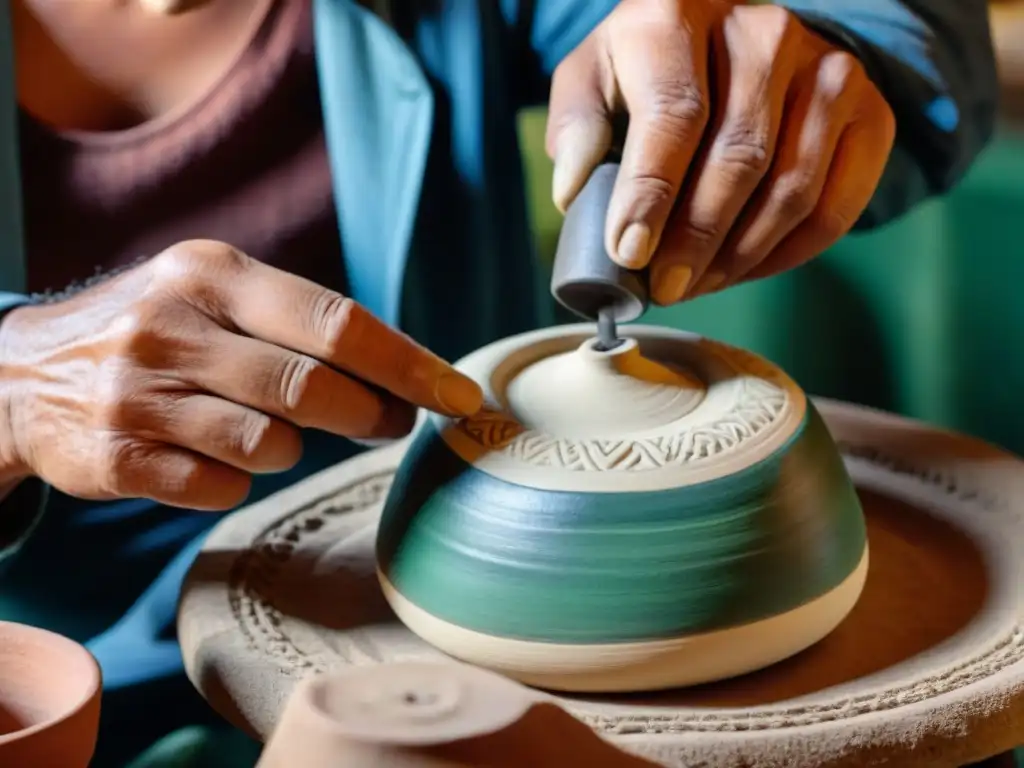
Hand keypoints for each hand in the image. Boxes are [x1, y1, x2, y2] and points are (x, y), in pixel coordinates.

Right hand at [0, 241, 482, 510]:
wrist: (24, 374)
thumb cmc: (160, 333)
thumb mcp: (215, 294)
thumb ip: (300, 322)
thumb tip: (411, 374)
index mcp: (209, 271)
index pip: (335, 321)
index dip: (408, 365)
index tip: (460, 397)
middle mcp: (169, 325)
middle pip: (311, 388)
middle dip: (369, 414)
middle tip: (390, 423)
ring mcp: (137, 394)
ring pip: (269, 445)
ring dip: (289, 448)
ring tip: (264, 428)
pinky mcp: (115, 459)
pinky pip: (219, 486)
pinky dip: (234, 478)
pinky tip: (209, 455)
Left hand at [547, 0, 896, 303]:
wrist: (739, 42)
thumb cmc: (651, 73)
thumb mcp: (596, 79)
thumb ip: (577, 125)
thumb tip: (572, 189)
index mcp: (682, 12)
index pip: (674, 114)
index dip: (652, 193)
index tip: (630, 251)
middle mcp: (764, 30)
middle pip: (738, 158)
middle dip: (695, 239)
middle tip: (664, 285)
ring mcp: (827, 67)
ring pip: (791, 189)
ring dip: (739, 255)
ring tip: (697, 283)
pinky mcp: (868, 111)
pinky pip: (835, 206)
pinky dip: (787, 254)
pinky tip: (744, 268)